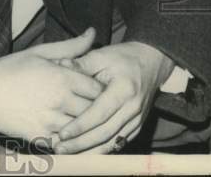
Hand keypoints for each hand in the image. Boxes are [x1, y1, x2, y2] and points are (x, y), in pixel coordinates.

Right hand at [0, 28, 102, 145]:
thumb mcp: (40, 52)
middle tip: (95, 107)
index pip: (99, 90)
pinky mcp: (40, 137)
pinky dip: (70, 141)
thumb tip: (93, 33)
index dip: (101, 90)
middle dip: (96, 109)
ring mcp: (50, 121)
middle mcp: (59, 100)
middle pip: (94, 111)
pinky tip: (67, 133)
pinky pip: (65, 144)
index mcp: (62, 77)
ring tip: (82, 121)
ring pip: (81, 130)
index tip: (97, 90)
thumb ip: (70, 46)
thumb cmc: (11, 67)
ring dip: (84, 126)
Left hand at [55, 41, 174, 153]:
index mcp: (124, 90)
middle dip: (81, 144)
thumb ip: (81, 63)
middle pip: (105, 133)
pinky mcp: (137, 126)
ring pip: (112, 142)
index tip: (62, 134)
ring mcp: (137, 120)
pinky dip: (102, 150)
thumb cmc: (122, 57)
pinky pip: (119, 143)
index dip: (80, 125)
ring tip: (68, 156)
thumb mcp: (102, 55)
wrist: (151, 62)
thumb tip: (59, 64)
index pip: (100, 113)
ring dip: (90, 152)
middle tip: (59, 149)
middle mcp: (133, 109)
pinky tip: (85, 154)